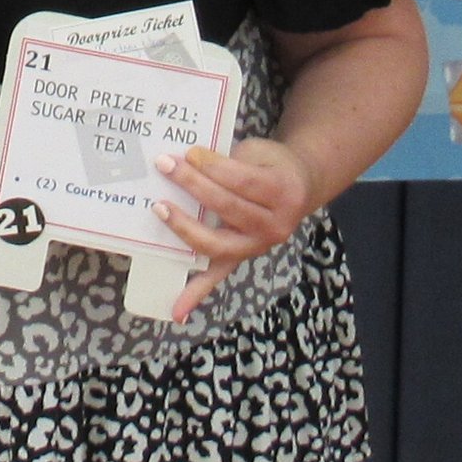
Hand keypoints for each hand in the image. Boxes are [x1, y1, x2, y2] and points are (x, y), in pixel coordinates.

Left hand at [153, 137, 318, 323]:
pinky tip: (176, 310)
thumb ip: (229, 159)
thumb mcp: (259, 152)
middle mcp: (274, 225)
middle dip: (193, 185)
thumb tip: (185, 160)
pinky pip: (217, 276)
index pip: (242, 181)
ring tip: (160, 208)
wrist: (300, 185)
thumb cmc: (272, 165)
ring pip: (218, 243)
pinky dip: (196, 293)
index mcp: (281, 192)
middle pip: (228, 207)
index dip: (213, 167)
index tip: (189, 153)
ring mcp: (257, 246)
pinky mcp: (242, 258)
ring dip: (185, 228)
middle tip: (165, 165)